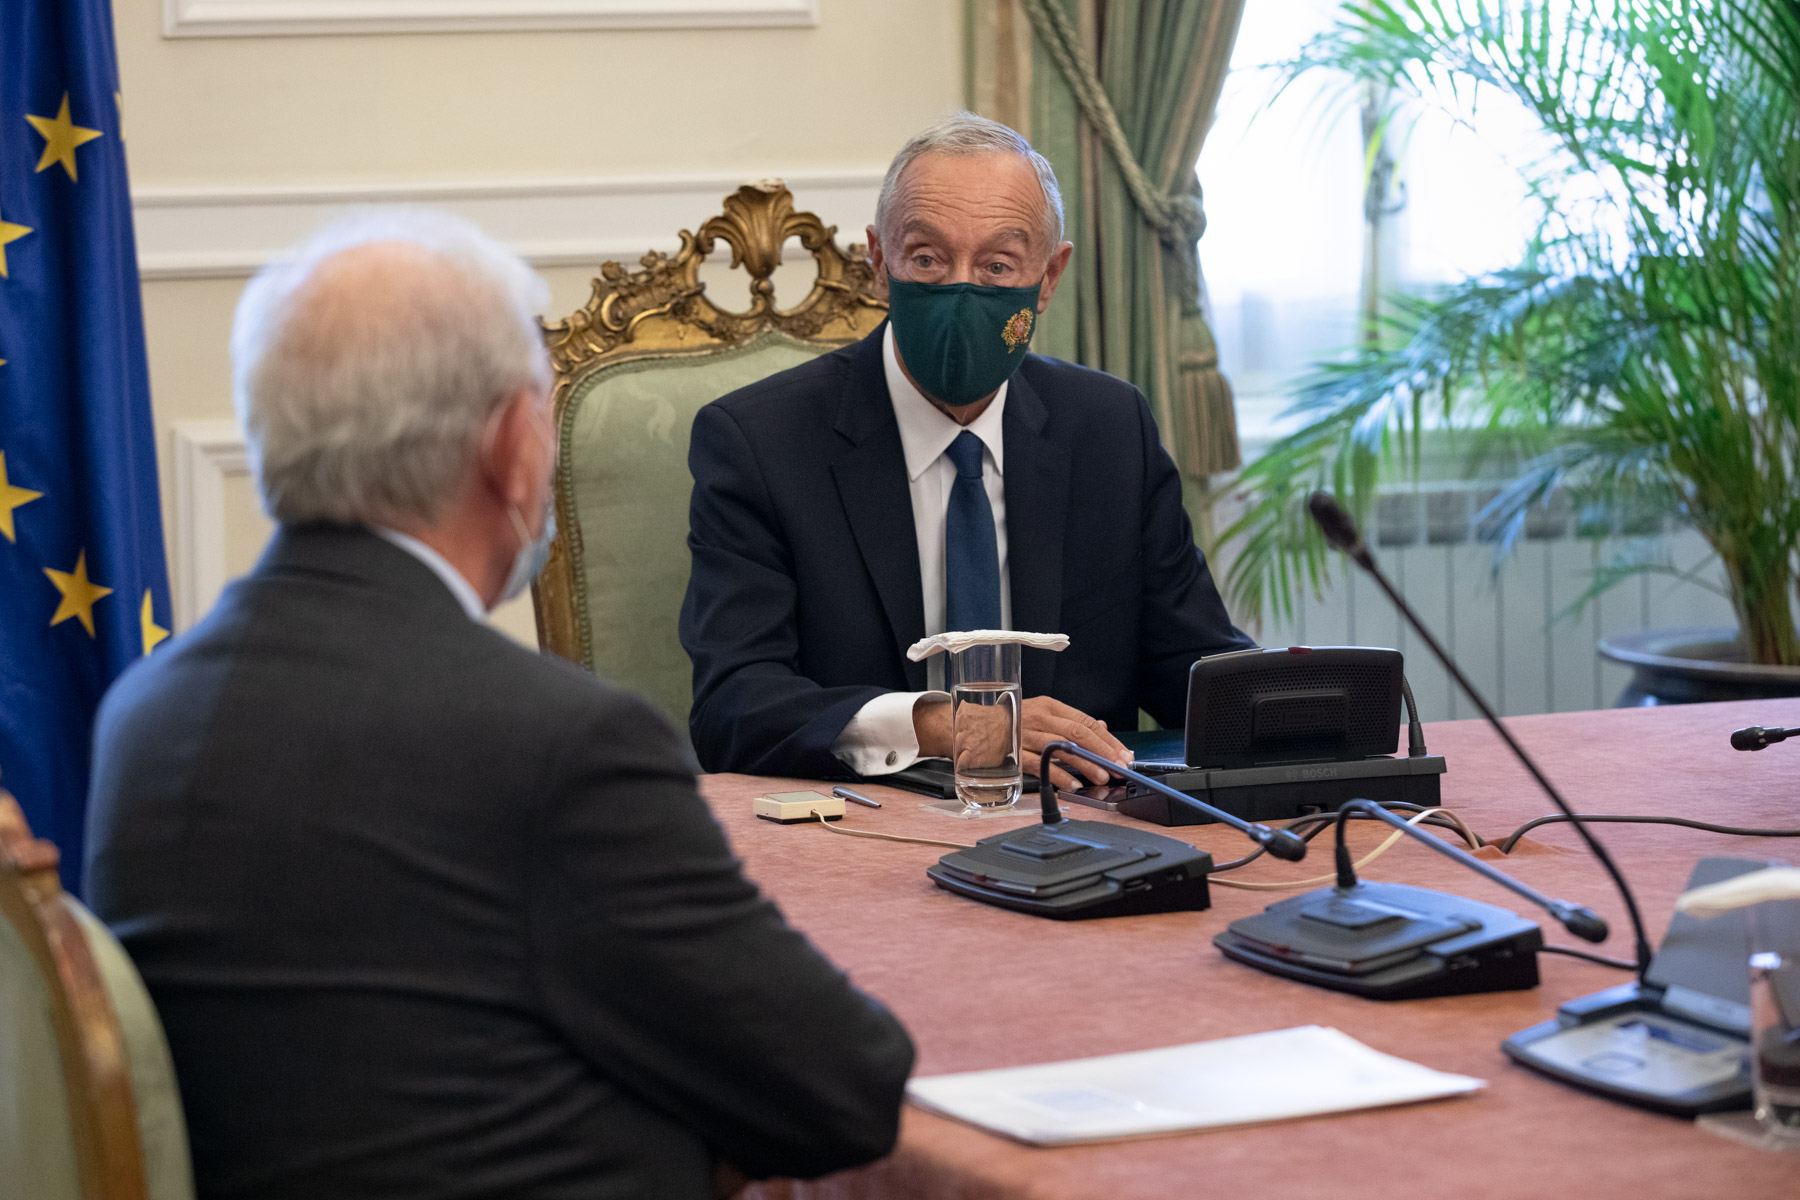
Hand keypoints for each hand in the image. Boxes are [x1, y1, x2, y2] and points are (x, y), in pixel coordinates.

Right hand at [913, 694, 1131, 789]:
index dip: (1108, 739)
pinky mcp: (1010, 752)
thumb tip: (1100, 727)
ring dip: (1085, 764)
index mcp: (1047, 706)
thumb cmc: (1002, 721)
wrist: (962, 724)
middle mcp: (1037, 716)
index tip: (1124, 755)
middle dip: (1103, 752)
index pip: (1085, 721)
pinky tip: (1072, 785)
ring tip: (1103, 778)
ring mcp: (1023, 734)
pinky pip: (1038, 763)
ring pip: (1061, 747)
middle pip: (1078, 733)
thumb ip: (1067, 722)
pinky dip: (1058, 775)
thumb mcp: (1037, 713)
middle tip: (1120, 768)